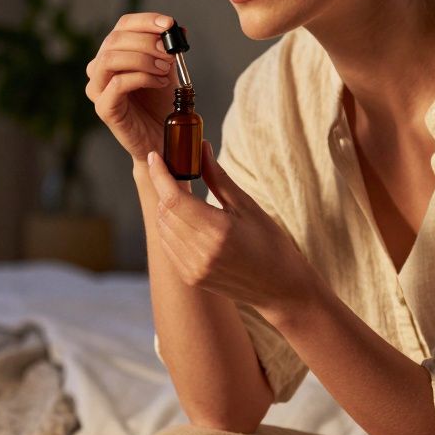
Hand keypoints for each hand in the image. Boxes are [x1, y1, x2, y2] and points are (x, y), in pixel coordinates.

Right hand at [85, 13, 177, 161]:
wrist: (161, 139)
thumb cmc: (161, 105)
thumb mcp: (167, 70)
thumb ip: (168, 49)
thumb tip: (178, 29)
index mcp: (114, 54)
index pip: (122, 25)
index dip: (146, 20)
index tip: (169, 24)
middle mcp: (100, 69)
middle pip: (115, 39)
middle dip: (147, 41)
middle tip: (170, 53)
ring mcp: (98, 89)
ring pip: (110, 59)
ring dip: (142, 58)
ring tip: (165, 68)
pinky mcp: (104, 108)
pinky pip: (117, 84)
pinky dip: (142, 78)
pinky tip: (160, 83)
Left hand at [149, 141, 315, 314]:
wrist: (280, 288)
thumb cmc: (271, 243)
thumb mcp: (248, 206)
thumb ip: (219, 178)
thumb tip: (201, 147)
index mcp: (218, 230)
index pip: (174, 198)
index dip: (160, 175)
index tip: (154, 156)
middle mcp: (201, 252)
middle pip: (165, 212)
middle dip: (164, 189)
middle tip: (174, 174)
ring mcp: (194, 268)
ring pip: (163, 229)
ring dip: (166, 209)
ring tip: (182, 198)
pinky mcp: (191, 278)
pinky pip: (168, 247)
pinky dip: (170, 229)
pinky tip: (185, 221)